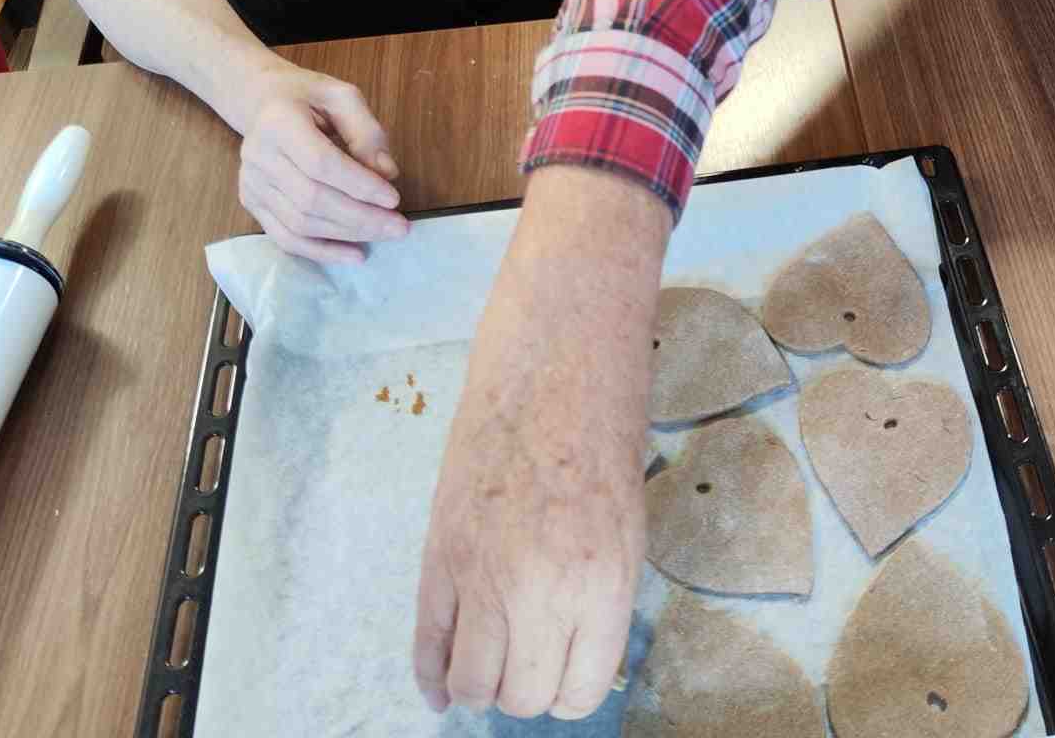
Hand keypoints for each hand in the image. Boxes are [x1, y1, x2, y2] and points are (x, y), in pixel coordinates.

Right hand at [232, 60, 404, 264]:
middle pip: (311, 199)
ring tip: (386, 234)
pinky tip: (354, 255)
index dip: (359, 185)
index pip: (320, 163)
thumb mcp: (342, 96)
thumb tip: (388, 174)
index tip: (394, 199)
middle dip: (360, 218)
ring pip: (300, 223)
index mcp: (278, 123)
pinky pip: (286, 238)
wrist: (263, 102)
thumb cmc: (308, 96)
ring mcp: (251, 184)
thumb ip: (367, 132)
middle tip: (400, 226)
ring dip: (347, 235)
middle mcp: (258, 156)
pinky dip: (321, 252)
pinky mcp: (251, 204)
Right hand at [414, 165, 670, 718]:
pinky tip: (444, 685)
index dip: (574, 686)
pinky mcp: (440, 552)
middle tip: (534, 655)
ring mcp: (484, 574)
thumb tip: (575, 655)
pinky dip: (434, 676)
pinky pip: (427, 645)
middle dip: (529, 687)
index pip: (578, 692)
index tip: (571, 667)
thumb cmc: (604, 429)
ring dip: (485, 681)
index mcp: (604, 582)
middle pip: (523, 697)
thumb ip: (600, 594)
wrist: (555, 357)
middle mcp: (542, 589)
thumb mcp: (627, 523)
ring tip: (497, 655)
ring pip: (473, 682)